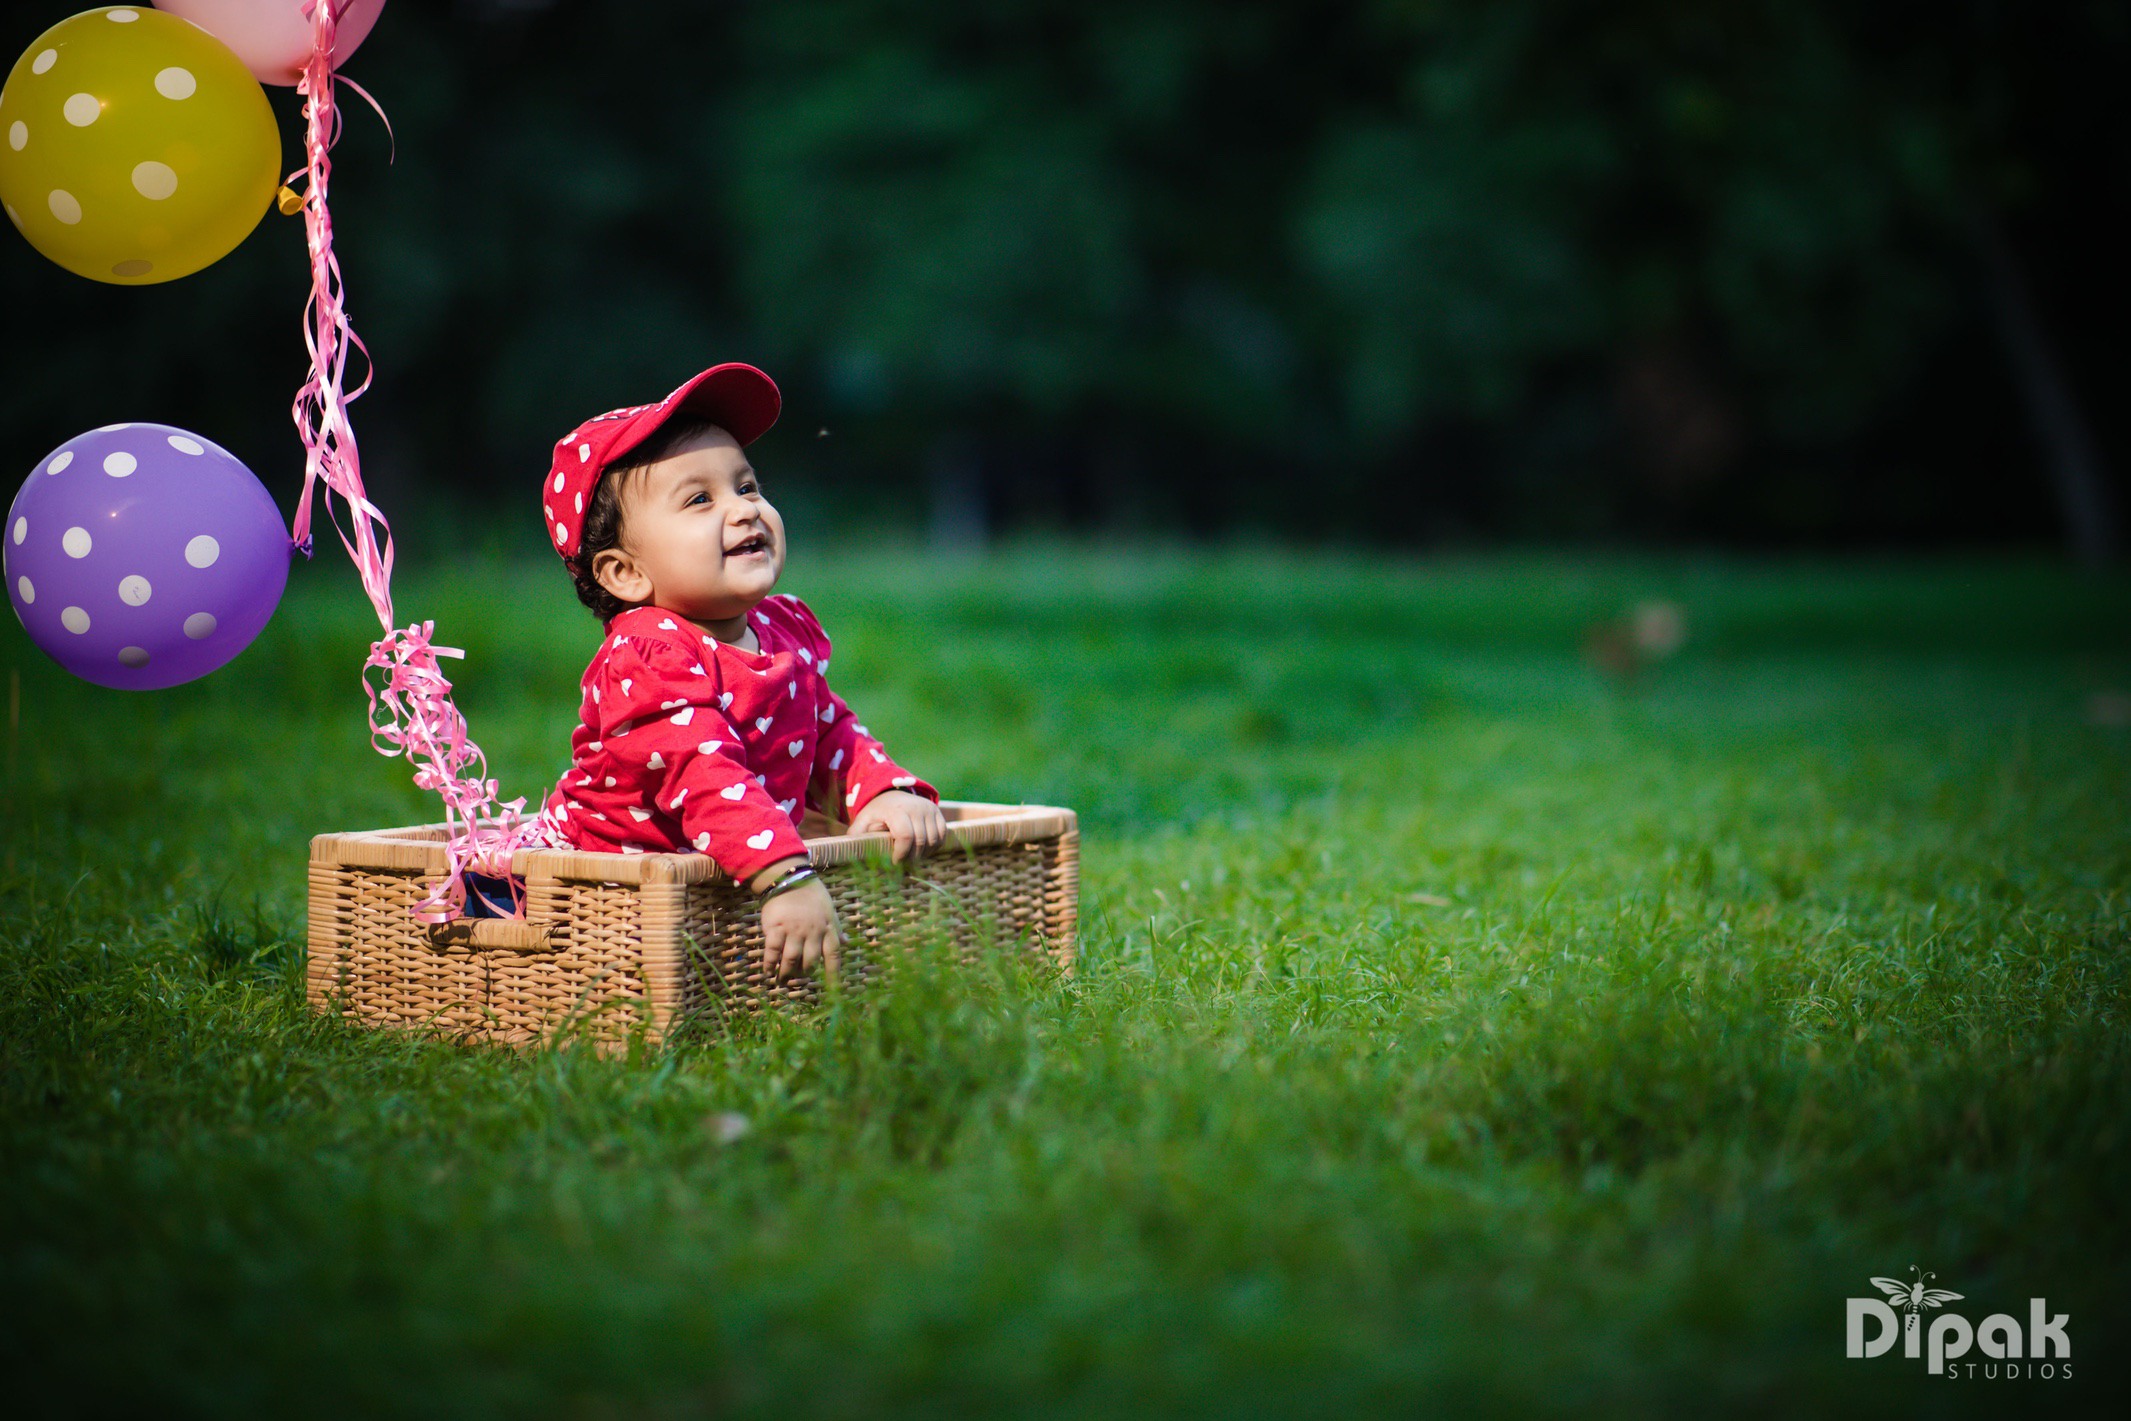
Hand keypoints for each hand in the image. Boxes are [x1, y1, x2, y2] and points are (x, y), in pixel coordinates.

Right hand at [751, 860, 839, 979]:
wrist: (789, 878)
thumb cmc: (812, 895)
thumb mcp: (829, 910)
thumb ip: (836, 929)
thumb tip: (846, 943)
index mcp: (827, 928)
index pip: (834, 956)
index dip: (834, 975)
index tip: (834, 991)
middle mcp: (812, 932)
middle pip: (810, 961)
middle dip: (804, 973)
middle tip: (797, 978)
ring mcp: (793, 930)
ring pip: (791, 959)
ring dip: (787, 973)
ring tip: (782, 980)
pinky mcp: (775, 927)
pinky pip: (772, 951)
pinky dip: (770, 964)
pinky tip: (768, 971)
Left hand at [848, 790, 945, 862]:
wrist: (893, 794)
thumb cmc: (877, 813)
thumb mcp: (863, 821)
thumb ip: (857, 835)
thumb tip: (850, 852)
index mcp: (896, 810)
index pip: (905, 836)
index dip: (901, 854)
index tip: (894, 862)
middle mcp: (916, 807)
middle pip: (920, 842)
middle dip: (912, 858)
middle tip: (903, 865)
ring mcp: (929, 809)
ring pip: (933, 841)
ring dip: (923, 854)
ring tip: (911, 858)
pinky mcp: (938, 813)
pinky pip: (941, 836)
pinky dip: (933, 848)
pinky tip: (921, 850)